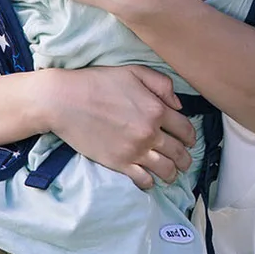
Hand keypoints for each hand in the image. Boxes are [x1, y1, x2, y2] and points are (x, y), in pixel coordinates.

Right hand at [41, 65, 194, 189]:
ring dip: (172, 174)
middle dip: (185, 159)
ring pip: (165, 170)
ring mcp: (134, 150)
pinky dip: (150, 182)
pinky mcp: (118, 163)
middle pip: (179, 153)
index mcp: (156, 109)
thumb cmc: (97, 82)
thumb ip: (161, 84)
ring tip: (171, 174)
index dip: (190, 137)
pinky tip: (149, 178)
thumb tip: (178, 104)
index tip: (189, 141)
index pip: (186, 129)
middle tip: (184, 161)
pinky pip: (143, 180)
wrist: (64, 100)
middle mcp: (149, 132)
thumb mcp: (133, 71)